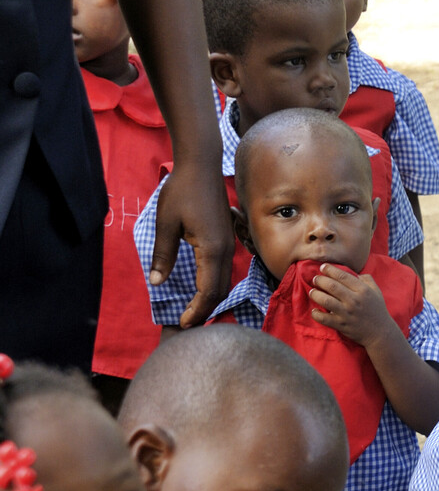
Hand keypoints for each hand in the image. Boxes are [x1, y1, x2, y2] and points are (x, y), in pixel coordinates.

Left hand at [147, 159, 231, 327]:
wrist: (201, 166)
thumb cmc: (181, 191)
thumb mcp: (165, 224)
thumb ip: (162, 255)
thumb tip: (156, 282)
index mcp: (212, 250)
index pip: (208, 290)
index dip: (196, 310)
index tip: (182, 323)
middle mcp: (226, 252)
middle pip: (220, 291)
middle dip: (204, 310)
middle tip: (186, 324)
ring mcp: (229, 246)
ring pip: (224, 282)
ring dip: (210, 299)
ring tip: (194, 311)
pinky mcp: (226, 240)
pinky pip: (223, 271)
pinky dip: (214, 286)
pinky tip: (202, 289)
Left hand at [309, 266, 395, 346]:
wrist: (380, 333)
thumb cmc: (377, 310)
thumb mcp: (377, 292)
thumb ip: (367, 279)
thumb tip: (354, 272)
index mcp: (363, 290)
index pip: (342, 276)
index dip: (330, 270)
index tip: (323, 267)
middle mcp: (354, 301)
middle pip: (331, 286)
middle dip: (320, 280)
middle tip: (316, 279)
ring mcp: (347, 313)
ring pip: (325, 300)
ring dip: (315, 294)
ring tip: (313, 292)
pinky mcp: (341, 325)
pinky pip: (323, 318)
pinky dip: (316, 314)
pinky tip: (315, 310)